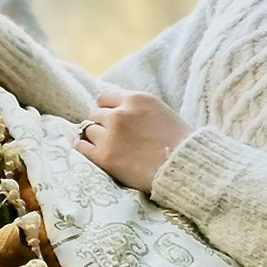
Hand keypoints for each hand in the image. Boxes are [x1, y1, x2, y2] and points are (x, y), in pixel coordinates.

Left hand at [71, 89, 191, 192]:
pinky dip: (85, 149)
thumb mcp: (159, 112)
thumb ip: (135, 107)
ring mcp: (110, 136)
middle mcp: (120, 114)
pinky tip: (95, 153)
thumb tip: (112, 107)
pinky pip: (81, 147)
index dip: (107, 109)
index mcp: (136, 99)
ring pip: (88, 130)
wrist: (186, 169)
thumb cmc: (180, 143)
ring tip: (110, 148)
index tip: (112, 119)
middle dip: (102, 124)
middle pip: (95, 114)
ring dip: (96, 138)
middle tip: (114, 138)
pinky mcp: (104, 157)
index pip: (104, 97)